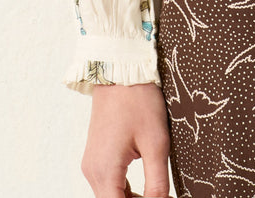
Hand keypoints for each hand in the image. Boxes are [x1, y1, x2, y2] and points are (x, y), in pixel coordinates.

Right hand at [81, 82, 170, 197]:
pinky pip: (108, 183)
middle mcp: (93, 172)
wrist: (120, 71)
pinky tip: (144, 187)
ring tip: (156, 195)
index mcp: (105, 172)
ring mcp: (92, 164)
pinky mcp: (96, 156)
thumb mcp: (156, 143)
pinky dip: (124, 191)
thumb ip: (157, 182)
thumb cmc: (138, 101)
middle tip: (163, 197)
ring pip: (110, 196)